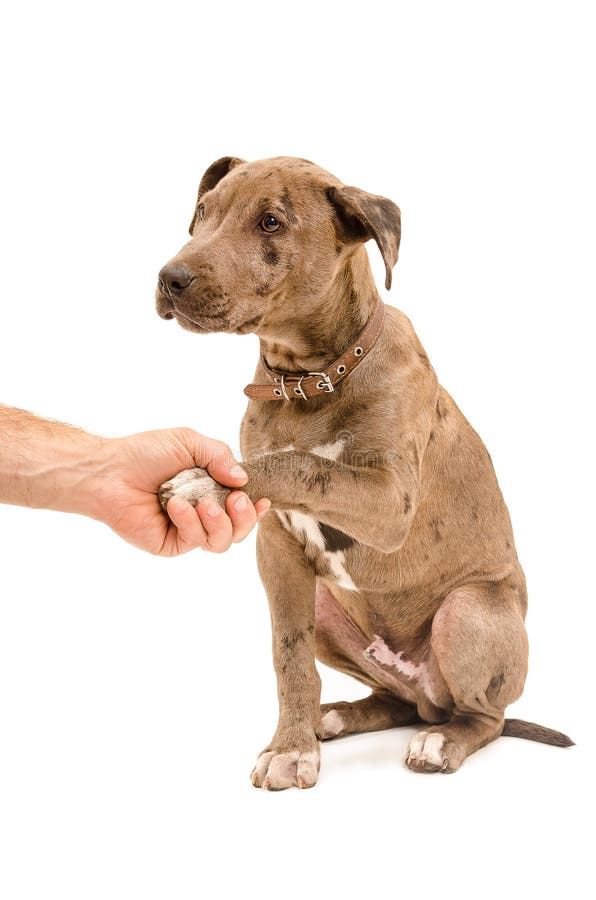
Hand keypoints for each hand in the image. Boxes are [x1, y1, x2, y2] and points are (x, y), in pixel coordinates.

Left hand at [89, 428, 269, 555]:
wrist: (109, 471)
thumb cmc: (145, 453)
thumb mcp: (189, 443)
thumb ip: (220, 456)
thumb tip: (243, 480)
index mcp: (210, 488)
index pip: (242, 505)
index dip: (256, 507)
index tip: (262, 499)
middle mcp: (201, 512)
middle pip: (238, 530)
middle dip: (244, 518)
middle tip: (235, 500)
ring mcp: (186, 530)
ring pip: (221, 542)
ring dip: (219, 523)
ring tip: (205, 505)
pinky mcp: (171, 544)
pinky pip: (194, 541)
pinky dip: (190, 522)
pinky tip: (176, 505)